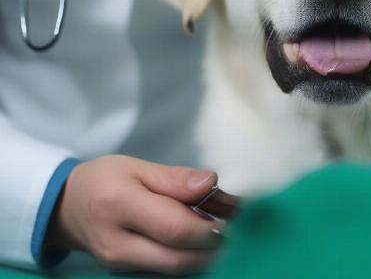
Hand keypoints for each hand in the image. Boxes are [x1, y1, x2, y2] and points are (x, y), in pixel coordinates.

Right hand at [45, 155, 224, 274]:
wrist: (66, 207)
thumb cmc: (105, 178)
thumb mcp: (138, 166)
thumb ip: (175, 178)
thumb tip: (212, 182)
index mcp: (120, 206)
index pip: (174, 227)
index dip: (209, 227)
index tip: (238, 216)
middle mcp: (118, 243)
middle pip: (177, 258)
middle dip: (215, 247)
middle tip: (241, 228)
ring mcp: (119, 264)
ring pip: (173, 269)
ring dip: (206, 254)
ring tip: (228, 231)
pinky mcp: (124, 272)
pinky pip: (164, 270)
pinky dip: (190, 257)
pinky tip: (205, 240)